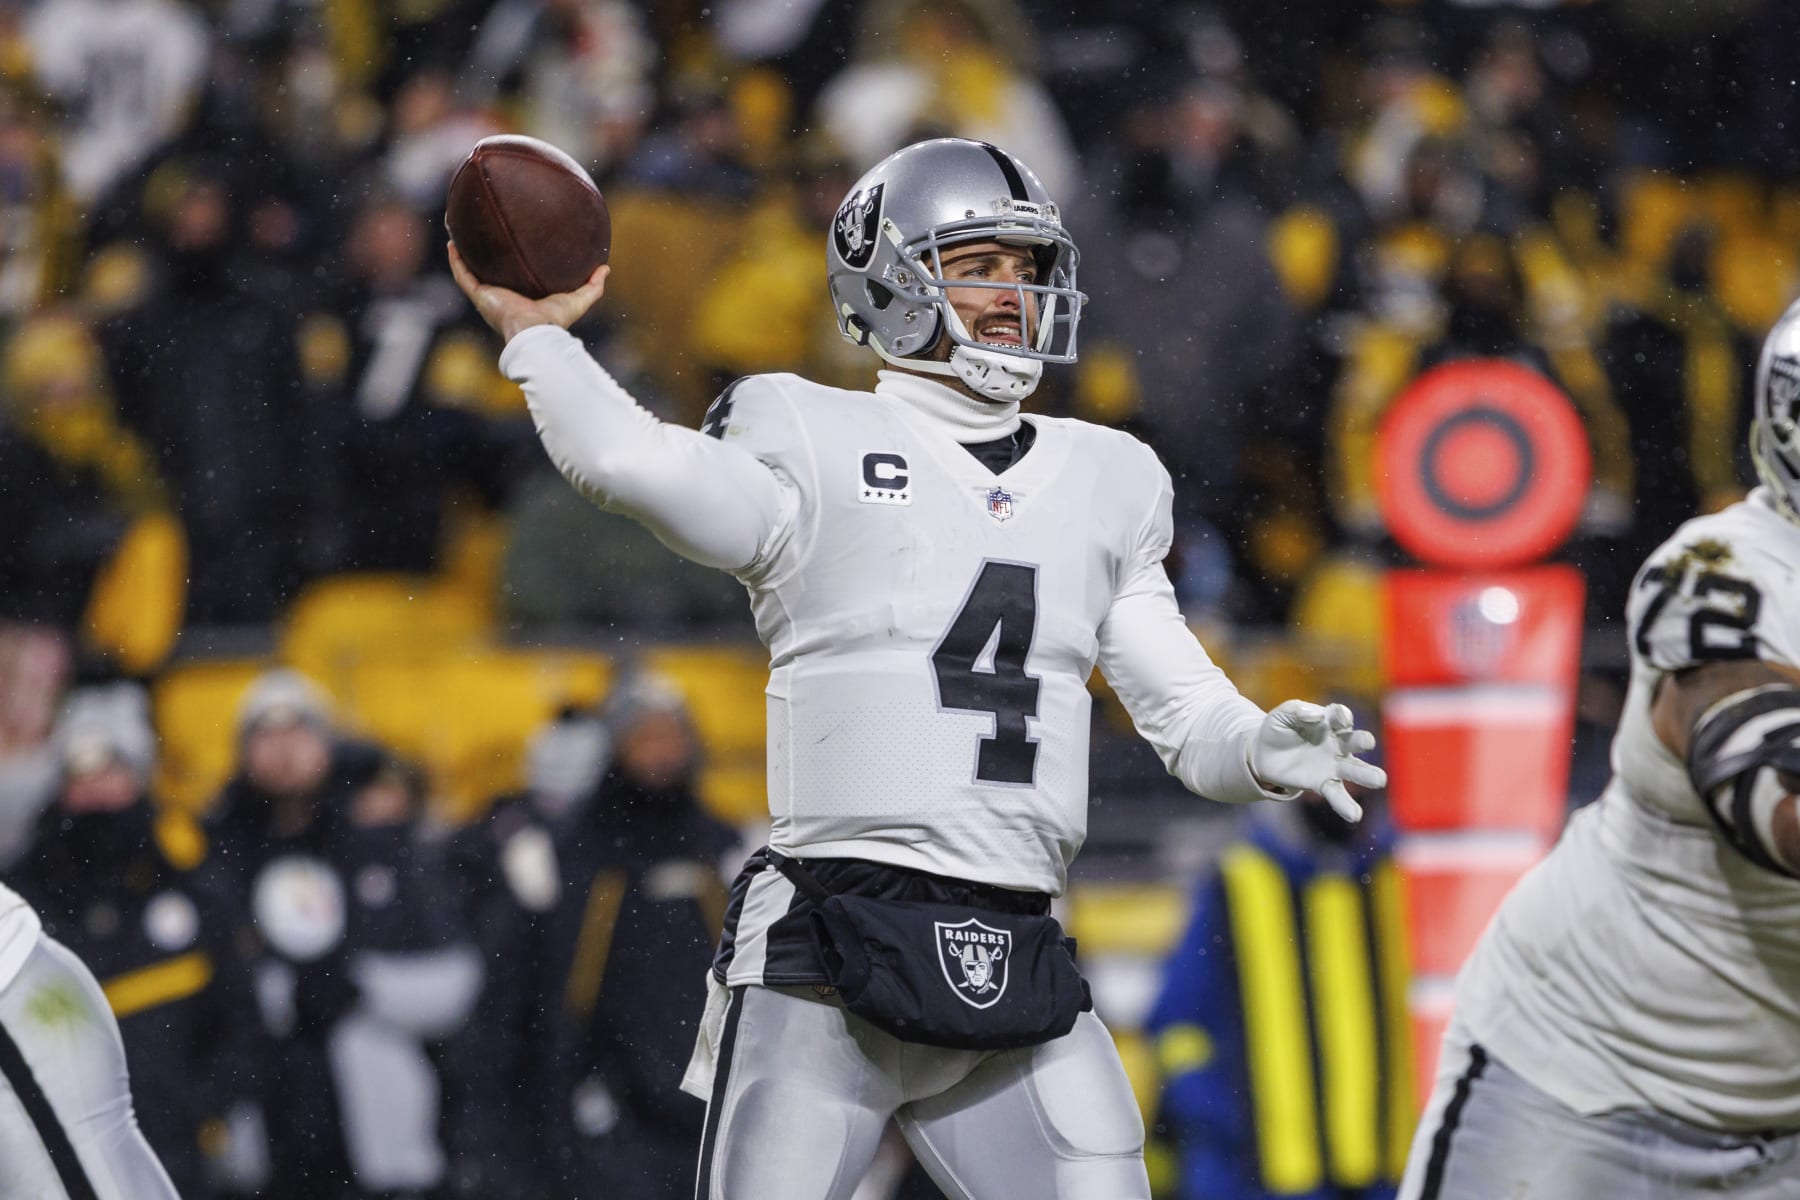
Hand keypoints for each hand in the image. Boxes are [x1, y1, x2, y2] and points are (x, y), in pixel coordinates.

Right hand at [448, 242, 608, 341]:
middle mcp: (502, 295)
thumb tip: (605, 268)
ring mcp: (488, 295)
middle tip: (482, 232)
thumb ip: (592, 286)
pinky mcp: (479, 296)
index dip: (510, 262)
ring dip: (462, 252)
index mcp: (521, 297)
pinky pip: (462, 274)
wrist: (535, 333)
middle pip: (489, 270)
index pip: (514, 277)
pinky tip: (452, 241)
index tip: (510, 244)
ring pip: (470, 269)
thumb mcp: (578, 300)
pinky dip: (456, 259)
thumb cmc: (555, 322)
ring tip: (458, 231)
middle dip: (483, 254)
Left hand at [1249, 700, 1386, 822]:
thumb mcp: (1282, 715)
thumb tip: (1315, 715)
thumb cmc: (1278, 729)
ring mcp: (1333, 765)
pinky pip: (1337, 794)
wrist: (1264, 754)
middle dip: (1361, 740)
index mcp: (1328, 722)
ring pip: (1353, 770)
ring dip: (1367, 774)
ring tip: (1379, 780)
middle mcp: (1337, 743)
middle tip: (1367, 742)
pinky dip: (1345, 805)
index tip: (1340, 717)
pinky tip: (1355, 815)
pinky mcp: (1322, 783)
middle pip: (1353, 741)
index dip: (1341, 715)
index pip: (1340, 716)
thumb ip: (1296, 710)